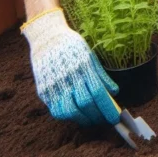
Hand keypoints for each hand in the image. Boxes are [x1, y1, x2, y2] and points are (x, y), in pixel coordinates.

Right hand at [21, 8, 119, 126]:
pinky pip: (55, 110)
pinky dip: (68, 116)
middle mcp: (67, 76)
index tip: (115, 117)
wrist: (46, 37)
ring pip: (69, 111)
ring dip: (83, 119)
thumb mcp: (90, 56)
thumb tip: (114, 92)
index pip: (97, 92)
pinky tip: (76, 113)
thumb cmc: (72, 46)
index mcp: (82, 66)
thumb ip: (101, 75)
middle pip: (85, 104)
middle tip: (104, 119)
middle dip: (98, 116)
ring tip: (90, 119)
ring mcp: (53, 84)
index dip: (107, 108)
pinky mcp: (43, 90)